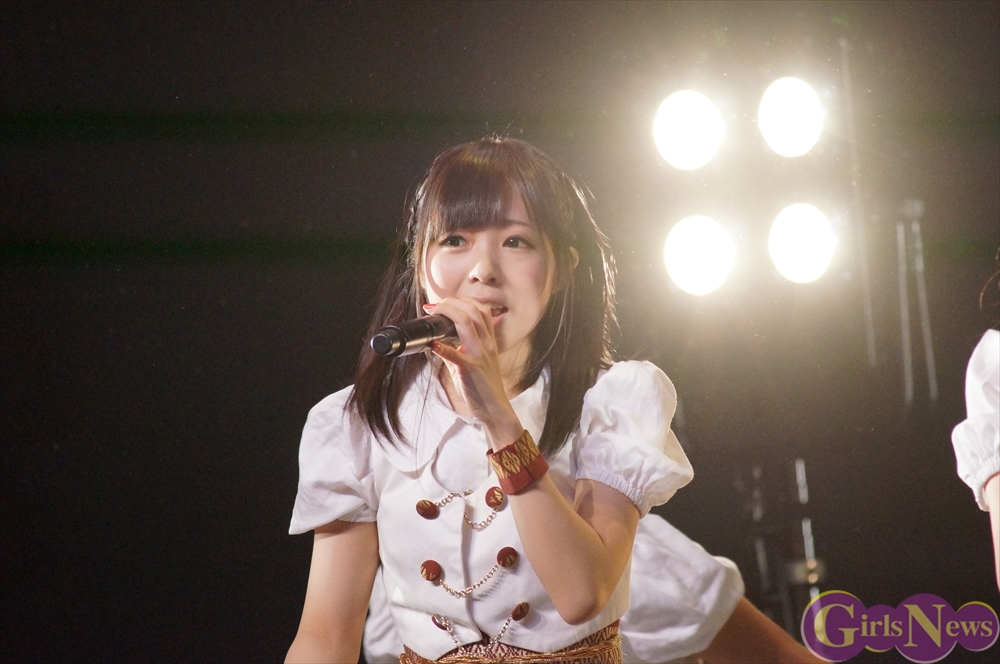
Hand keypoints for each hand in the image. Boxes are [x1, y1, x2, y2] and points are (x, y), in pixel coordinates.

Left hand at [424, 299, 522, 446]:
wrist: (495, 409)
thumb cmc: (483, 388)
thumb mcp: (476, 363)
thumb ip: (460, 350)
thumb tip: (438, 342)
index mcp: (490, 342)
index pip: (481, 310)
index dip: (463, 302)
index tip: (446, 303)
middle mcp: (487, 344)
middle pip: (472, 311)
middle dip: (451, 303)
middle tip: (434, 306)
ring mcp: (480, 355)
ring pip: (466, 322)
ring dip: (447, 313)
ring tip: (433, 313)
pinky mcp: (470, 369)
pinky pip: (455, 354)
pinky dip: (441, 347)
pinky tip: (431, 344)